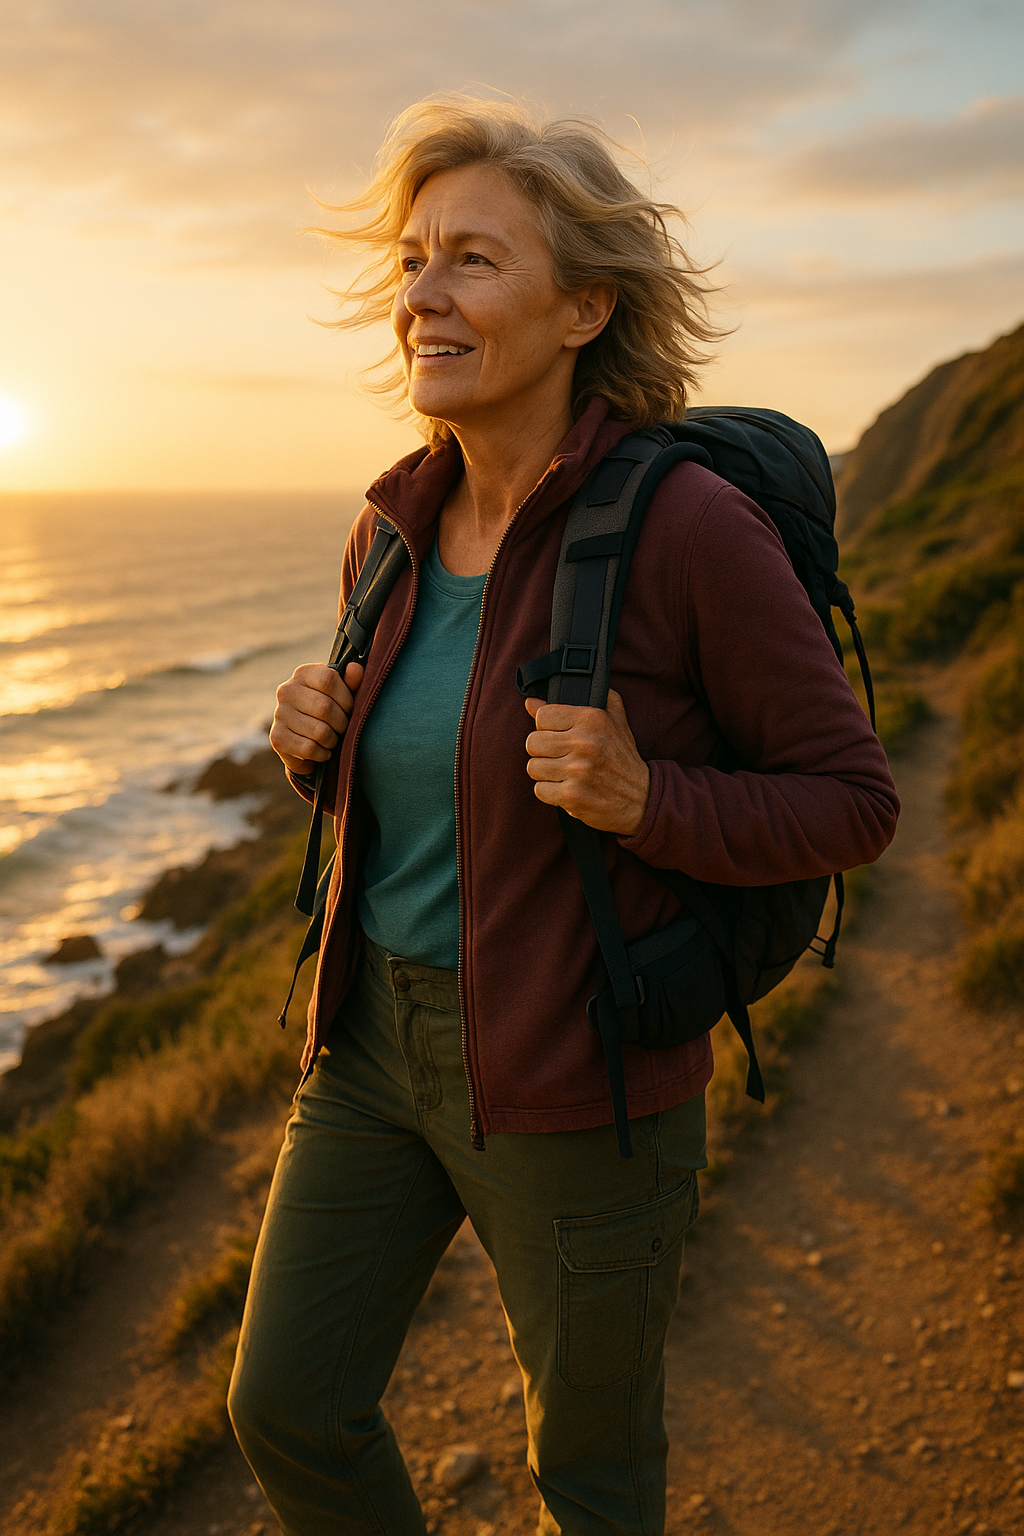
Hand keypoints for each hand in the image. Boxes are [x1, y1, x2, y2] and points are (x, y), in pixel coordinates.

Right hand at [270, 662, 363, 775]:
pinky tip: (322, 749)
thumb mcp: (342, 695)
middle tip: (342, 727)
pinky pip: (309, 748)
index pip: (328, 680)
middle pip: (325, 707)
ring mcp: (279, 713)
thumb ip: (351, 682)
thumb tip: (355, 668)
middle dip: (342, 723)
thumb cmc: (329, 711)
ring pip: (320, 731)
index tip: (348, 708)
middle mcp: (286, 690)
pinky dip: (322, 753)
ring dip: (333, 740)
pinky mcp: (277, 737)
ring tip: (332, 738)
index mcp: (303, 674)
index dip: (345, 698)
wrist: (305, 739)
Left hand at [524, 689, 649, 835]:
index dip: (547, 727)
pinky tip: (567, 788)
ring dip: (546, 772)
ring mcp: (578, 771)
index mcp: (592, 718)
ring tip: (564, 773)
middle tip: (560, 756)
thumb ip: (575, 700)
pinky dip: (550, 792)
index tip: (559, 735)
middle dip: (543, 751)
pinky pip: (539, 790)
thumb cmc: (622, 756)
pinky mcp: (572, 796)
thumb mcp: (611, 718)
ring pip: (533, 767)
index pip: (542, 716)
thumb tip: (530, 702)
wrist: (642, 798)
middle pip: (533, 742)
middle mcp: (585, 743)